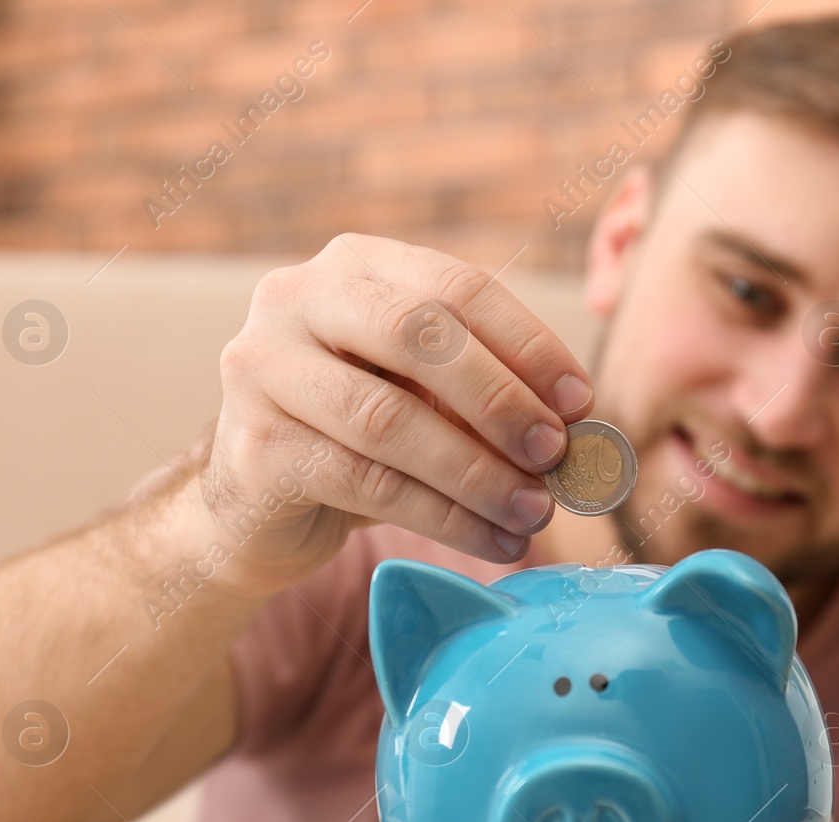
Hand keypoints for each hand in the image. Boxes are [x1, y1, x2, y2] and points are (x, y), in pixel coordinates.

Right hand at [200, 235, 592, 589]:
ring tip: (534, 511)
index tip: (581, 401)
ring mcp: (264, 369)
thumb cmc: (359, 438)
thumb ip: (487, 393)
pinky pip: (367, 482)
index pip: (456, 286)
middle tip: (555, 453)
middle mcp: (297, 299)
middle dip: (500, 398)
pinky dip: (442, 516)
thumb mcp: (426, 396)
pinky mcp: (257, 448)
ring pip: (389, 419)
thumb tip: (578, 426)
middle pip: (418, 335)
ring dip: (477, 473)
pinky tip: (490, 539)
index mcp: (356, 266)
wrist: (257, 508)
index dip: (528, 343)